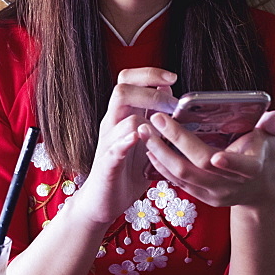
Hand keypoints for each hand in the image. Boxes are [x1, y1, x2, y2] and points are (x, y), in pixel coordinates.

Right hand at [78, 67, 177, 226]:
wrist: (102, 201)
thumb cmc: (126, 171)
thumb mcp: (145, 140)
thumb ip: (154, 117)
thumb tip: (168, 91)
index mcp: (122, 115)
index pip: (128, 80)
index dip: (149, 74)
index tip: (172, 78)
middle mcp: (112, 124)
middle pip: (122, 89)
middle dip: (150, 91)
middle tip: (173, 104)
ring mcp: (108, 143)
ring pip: (120, 116)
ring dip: (145, 117)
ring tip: (163, 126)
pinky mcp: (107, 163)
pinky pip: (114, 147)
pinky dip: (127, 140)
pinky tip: (140, 138)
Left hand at [137, 109, 274, 208]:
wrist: (260, 187)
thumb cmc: (263, 151)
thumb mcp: (273, 136)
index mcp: (253, 169)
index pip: (241, 168)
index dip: (230, 164)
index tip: (216, 156)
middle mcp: (232, 185)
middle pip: (199, 168)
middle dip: (176, 143)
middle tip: (156, 120)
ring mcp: (214, 194)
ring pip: (182, 176)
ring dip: (160, 153)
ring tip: (144, 130)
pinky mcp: (201, 198)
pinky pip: (176, 182)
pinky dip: (160, 164)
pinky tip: (148, 147)